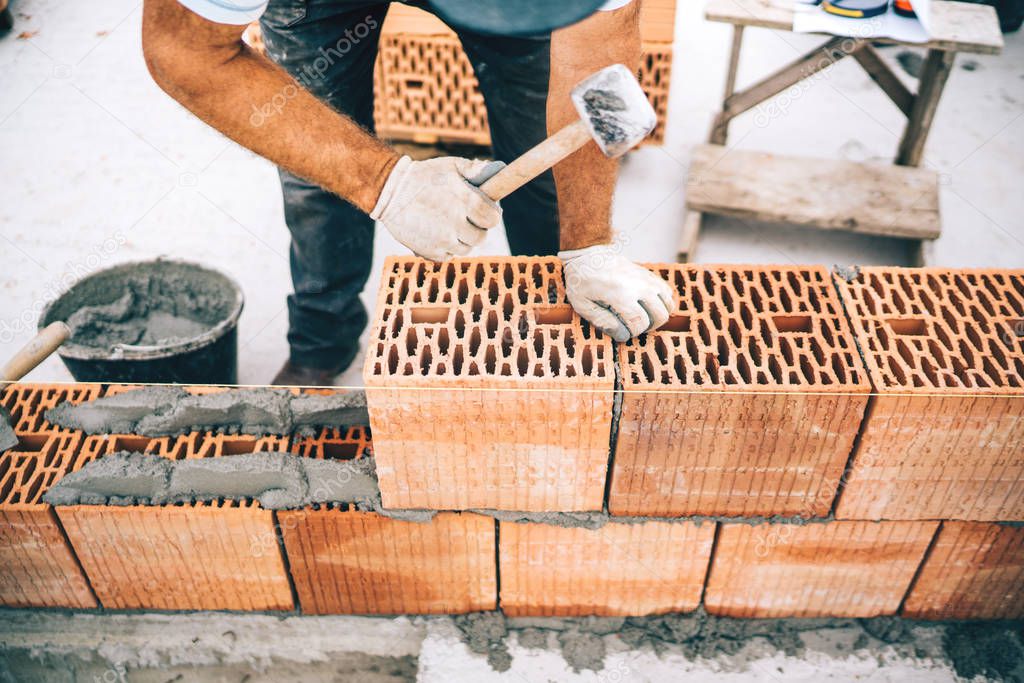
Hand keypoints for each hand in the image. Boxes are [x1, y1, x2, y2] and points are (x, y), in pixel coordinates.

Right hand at [370, 155, 502, 260]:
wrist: (389, 193)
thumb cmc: (423, 176)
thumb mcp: (450, 165)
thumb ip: (476, 169)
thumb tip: (498, 170)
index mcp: (465, 201)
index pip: (493, 219)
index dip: (491, 215)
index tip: (485, 211)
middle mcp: (456, 224)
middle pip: (481, 237)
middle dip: (477, 228)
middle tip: (467, 218)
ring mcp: (443, 240)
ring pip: (466, 249)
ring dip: (463, 239)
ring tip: (451, 225)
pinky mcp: (430, 252)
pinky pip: (449, 256)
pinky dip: (447, 248)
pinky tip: (438, 233)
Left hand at [560, 244, 673, 341]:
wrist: (588, 255)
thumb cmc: (582, 281)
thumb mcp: (583, 305)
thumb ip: (603, 322)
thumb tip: (623, 335)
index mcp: (620, 294)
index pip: (640, 323)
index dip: (633, 333)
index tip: (622, 331)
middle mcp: (639, 286)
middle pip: (660, 315)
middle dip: (649, 327)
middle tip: (634, 326)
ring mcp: (647, 279)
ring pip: (669, 304)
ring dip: (658, 315)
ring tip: (642, 316)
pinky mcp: (649, 275)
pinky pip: (668, 293)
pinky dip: (663, 303)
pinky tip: (648, 305)